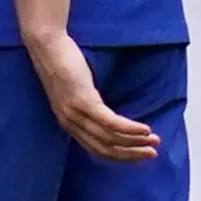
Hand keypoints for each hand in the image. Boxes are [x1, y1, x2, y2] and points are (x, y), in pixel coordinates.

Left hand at [24, 31, 159, 162]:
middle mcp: (69, 122)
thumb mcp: (74, 90)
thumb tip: (108, 114)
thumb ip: (87, 105)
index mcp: (67, 122)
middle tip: (152, 154)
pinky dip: (130, 129)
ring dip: (135, 142)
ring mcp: (75, 113)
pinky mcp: (83, 101)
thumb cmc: (61, 62)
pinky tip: (145, 129)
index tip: (139, 154)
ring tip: (154, 140)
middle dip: (131, 154)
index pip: (96, 149)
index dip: (120, 156)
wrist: (45, 44)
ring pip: (110, 139)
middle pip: (104, 149)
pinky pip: (111, 123)